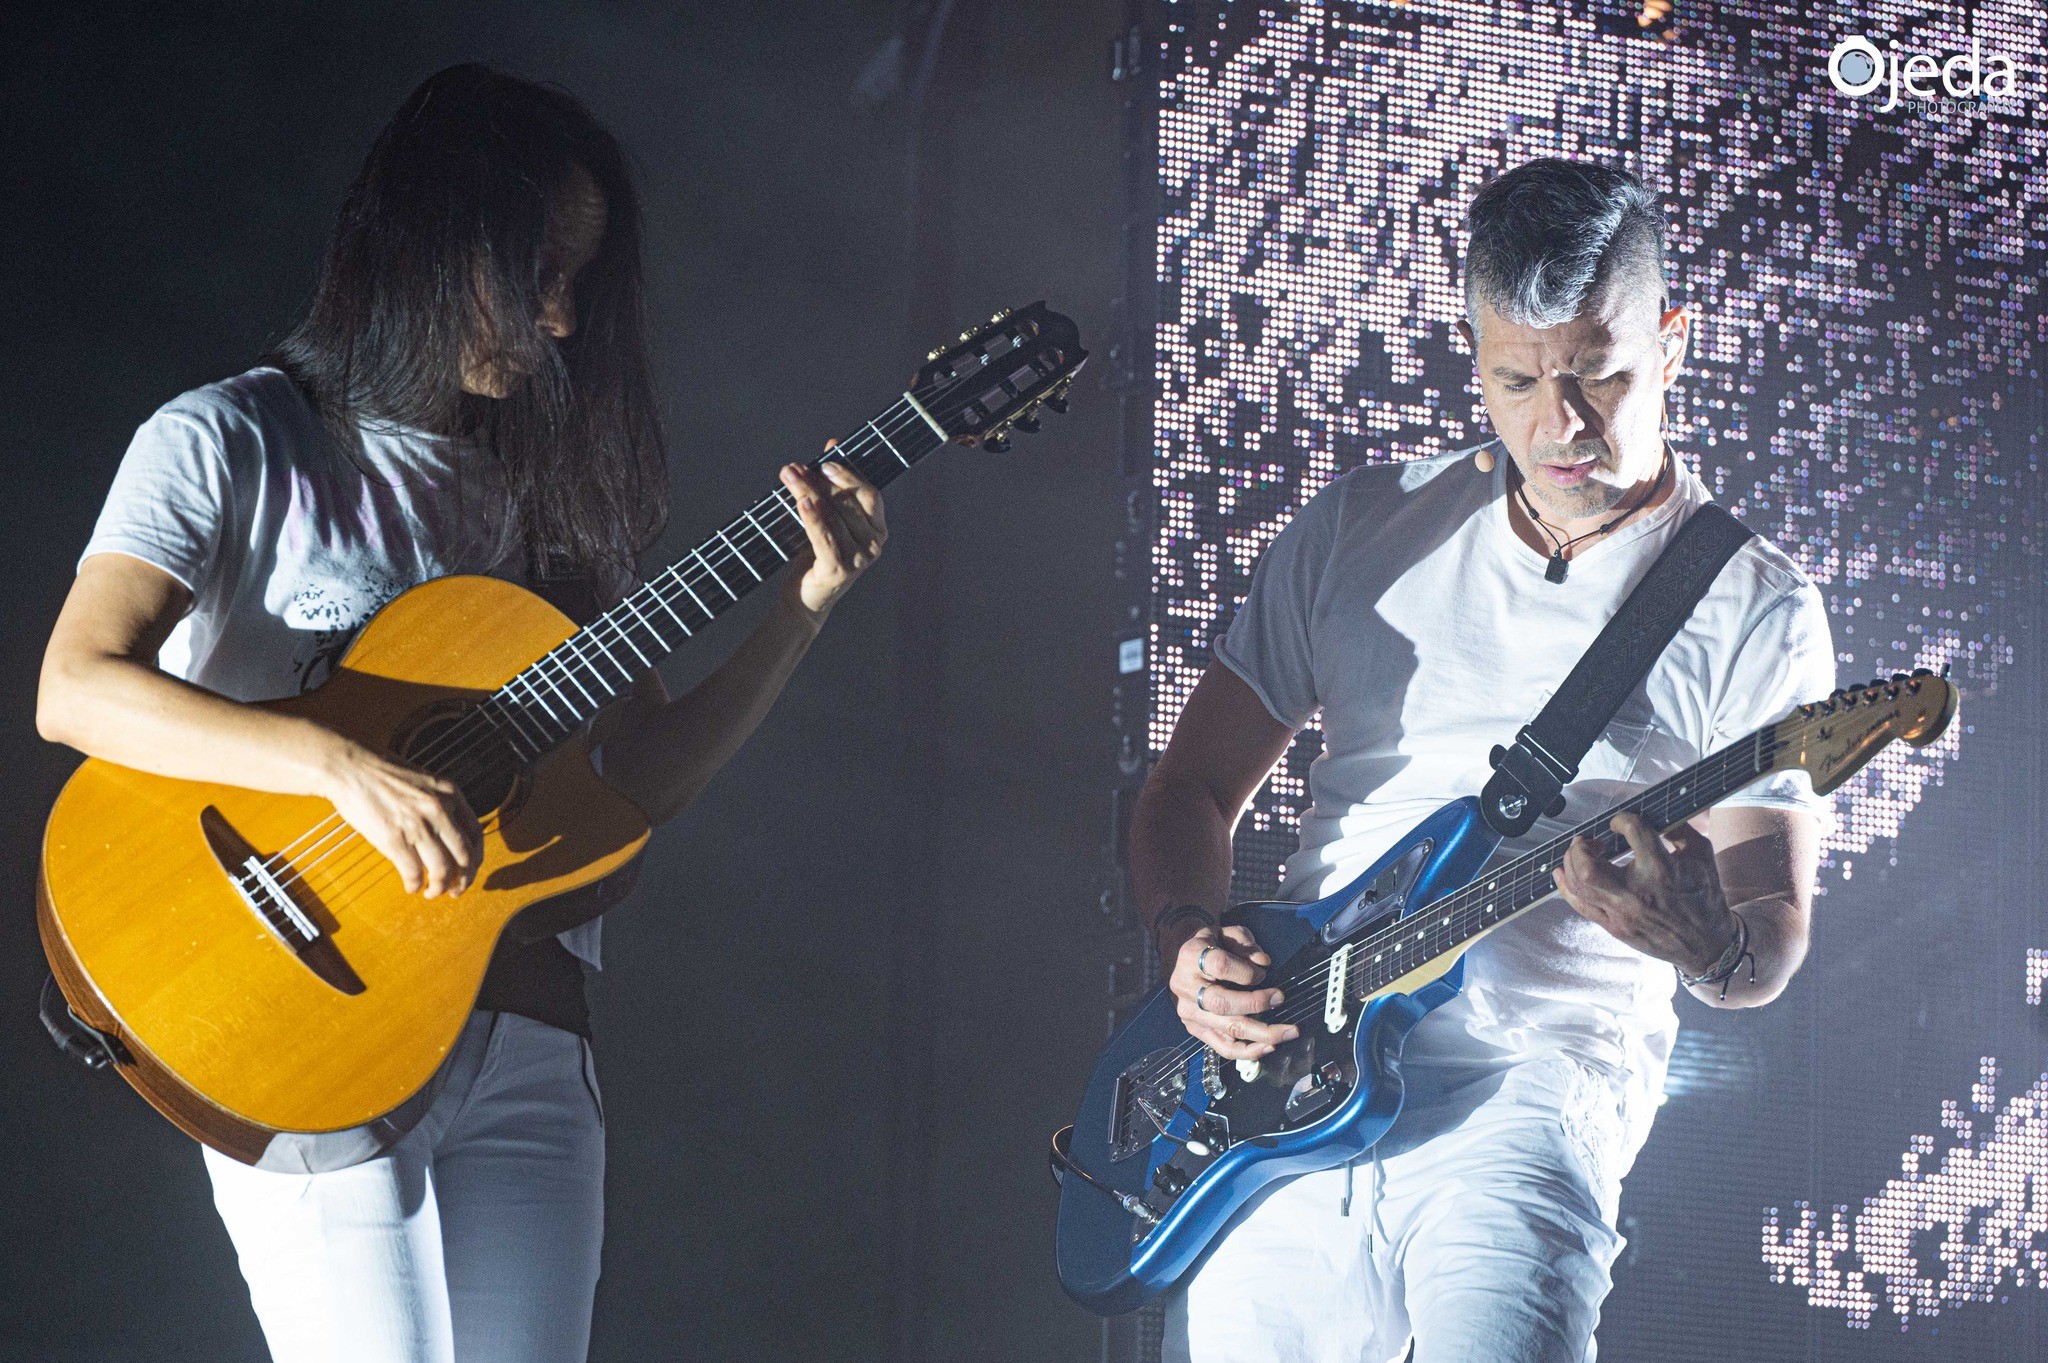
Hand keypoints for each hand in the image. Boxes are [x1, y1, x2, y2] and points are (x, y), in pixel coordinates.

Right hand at [317, 737, 483, 897]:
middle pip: (465, 856)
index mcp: (451, 794)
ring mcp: (418, 826)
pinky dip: (415, 885)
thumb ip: (439, 804)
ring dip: (440, 887)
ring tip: (432, 892)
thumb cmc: (381, 772)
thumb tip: (447, 833)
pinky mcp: (395, 840)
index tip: (469, 869)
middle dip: (464, 879)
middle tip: (457, 890)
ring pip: (443, 869)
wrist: (350, 767)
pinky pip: (413, 872)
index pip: (476, 834)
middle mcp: (440, 810)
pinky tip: (411, 886)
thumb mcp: (424, 781)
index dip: (475, 858)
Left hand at [779, 451, 886, 625]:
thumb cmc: (817, 554)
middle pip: (848, 502)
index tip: (825, 460)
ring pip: (833, 516)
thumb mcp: (827, 515)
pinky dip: (812, 517)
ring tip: (789, 476)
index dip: (849, 475)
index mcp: (878, 528)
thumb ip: (832, 483)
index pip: (870, 494)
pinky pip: (824, 536)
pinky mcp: (840, 570)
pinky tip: (801, 501)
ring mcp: (860, 559)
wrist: (806, 597)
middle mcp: (874, 544)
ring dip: (808, 492)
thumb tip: (833, 443)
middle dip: (820, 481)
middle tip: (794, 467)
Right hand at [1169, 924, 1299, 1060]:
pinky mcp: (1195, 1030)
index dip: (1246, 972)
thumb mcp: (1227, 932)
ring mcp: (1189, 1012)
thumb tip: (1264, 963)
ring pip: (1226, 1029)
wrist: (1183, 958)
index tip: (1263, 973)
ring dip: (1261, 1034)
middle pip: (1222, 1003)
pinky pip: (1222, 1047)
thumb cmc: (1211, 944)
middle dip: (1256, 1004)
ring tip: (1287, 1033)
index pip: (1220, 966)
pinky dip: (1248, 1051)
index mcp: (1192, 956)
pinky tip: (1268, 1047)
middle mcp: (1186, 986)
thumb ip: (1246, 944)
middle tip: (1281, 999)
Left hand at [1553, 813, 1736, 975]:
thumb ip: (1679, 828)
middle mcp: (1638, 892)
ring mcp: (1623, 914)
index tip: (1620, 823)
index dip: (1622, 820)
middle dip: (1580, 847)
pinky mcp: (1615, 928)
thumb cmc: (1705, 897)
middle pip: (1588, 866)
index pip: (1631, 831)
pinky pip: (1580, 906)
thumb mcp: (1703, 855)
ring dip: (1571, 863)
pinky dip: (1565, 887)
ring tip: (1580, 854)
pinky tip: (1561, 873)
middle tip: (1589, 841)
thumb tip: (1656, 809)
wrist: (1708, 944)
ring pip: (1579, 885)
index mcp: (1663, 869)